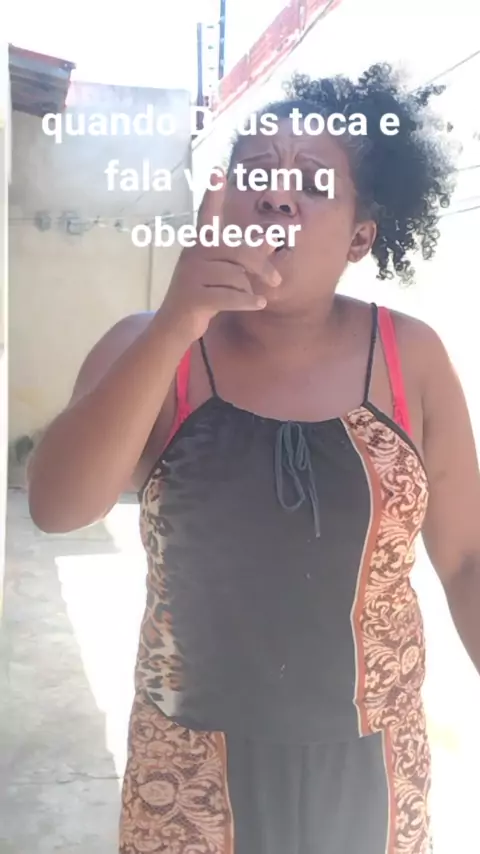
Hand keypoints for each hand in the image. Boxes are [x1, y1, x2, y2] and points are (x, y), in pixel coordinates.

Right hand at [158, 170, 281, 340]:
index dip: (212, 196)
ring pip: (236, 277)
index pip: (208, 216)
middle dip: (262, 266)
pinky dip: (247, 301)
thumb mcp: (226, 274)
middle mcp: (193, 255)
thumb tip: (273, 236)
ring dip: (246, 291)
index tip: (216, 173)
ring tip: (244, 299)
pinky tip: (258, 304)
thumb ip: (249, 255)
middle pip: (238, 252)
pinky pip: (230, 295)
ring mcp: (190, 275)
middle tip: (277, 281)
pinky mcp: (193, 296)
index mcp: (200, 245)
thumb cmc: (204, 295)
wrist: (175, 325)